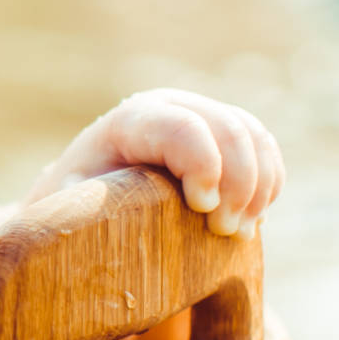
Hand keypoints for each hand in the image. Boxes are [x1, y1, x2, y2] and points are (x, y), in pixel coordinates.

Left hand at [31, 89, 284, 237]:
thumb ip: (85, 206)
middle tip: (227, 232)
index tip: (204, 210)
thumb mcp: (70, 204)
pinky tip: (253, 217)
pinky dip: (268, 183)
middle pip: (228, 130)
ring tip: (240, 232)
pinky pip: (264, 148)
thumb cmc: (75, 204)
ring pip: (253, 137)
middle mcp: (171, 106)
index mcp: (131, 120)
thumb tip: (106, 221)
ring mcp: (201, 114)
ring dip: (258, 187)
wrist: (86, 194)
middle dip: (238, 183)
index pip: (181, 128)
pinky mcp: (224, 133)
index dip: (204, 166)